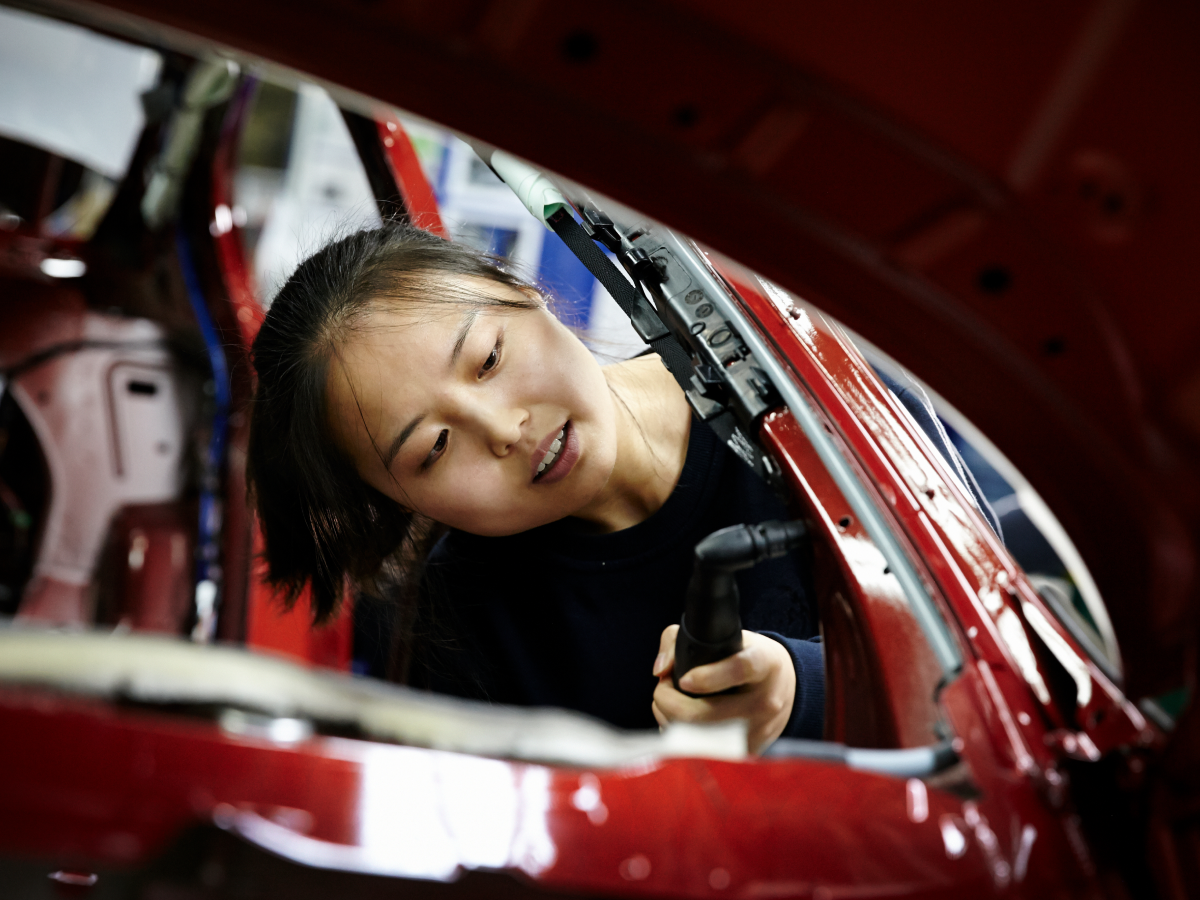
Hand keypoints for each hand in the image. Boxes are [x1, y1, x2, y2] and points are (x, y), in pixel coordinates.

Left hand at [651, 624, 795, 753]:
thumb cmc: (743, 655)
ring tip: (667, 703)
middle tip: (663, 688)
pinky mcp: (749, 751)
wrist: (783, 687)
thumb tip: (659, 671)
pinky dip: (680, 737)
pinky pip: (702, 752)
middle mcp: (765, 700)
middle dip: (668, 701)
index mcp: (764, 663)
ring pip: (697, 737)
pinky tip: (679, 722)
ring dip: (668, 719)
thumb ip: (680, 641)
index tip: (683, 680)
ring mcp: (758, 730)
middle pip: (705, 714)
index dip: (707, 677)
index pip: (740, 669)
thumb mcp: (724, 635)